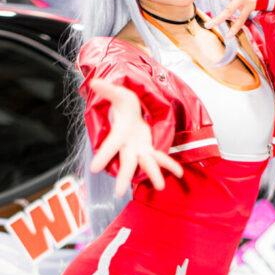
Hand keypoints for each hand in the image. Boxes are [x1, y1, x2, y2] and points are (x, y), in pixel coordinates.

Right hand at [88, 78, 183, 196]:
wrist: (129, 114)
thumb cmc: (123, 105)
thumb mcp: (118, 94)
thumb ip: (108, 90)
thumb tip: (94, 82)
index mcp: (119, 134)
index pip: (109, 146)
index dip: (102, 156)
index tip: (94, 169)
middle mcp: (128, 146)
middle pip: (126, 163)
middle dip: (124, 177)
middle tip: (119, 192)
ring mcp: (139, 150)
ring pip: (146, 164)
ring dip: (153, 175)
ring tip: (161, 186)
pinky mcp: (149, 150)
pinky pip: (161, 159)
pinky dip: (170, 165)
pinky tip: (180, 173)